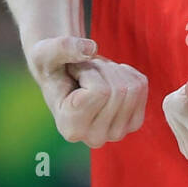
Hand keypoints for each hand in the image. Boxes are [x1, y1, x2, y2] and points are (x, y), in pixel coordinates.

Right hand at [27, 35, 146, 148]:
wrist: (63, 74)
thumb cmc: (52, 65)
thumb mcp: (45, 52)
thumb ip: (62, 48)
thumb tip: (91, 49)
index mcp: (71, 128)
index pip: (100, 92)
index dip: (88, 72)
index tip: (73, 75)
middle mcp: (94, 138)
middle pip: (119, 91)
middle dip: (102, 70)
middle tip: (85, 74)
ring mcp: (116, 133)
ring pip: (132, 88)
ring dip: (113, 71)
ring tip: (95, 77)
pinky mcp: (133, 123)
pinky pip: (141, 86)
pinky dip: (126, 73)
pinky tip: (108, 80)